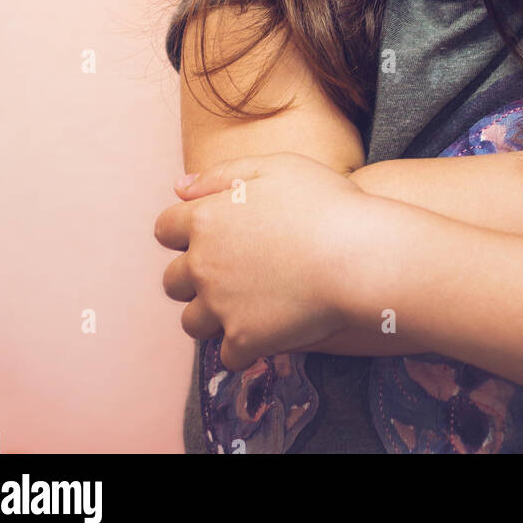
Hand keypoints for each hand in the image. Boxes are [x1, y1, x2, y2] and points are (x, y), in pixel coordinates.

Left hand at [154, 152, 372, 370]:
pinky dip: (243, 347)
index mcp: (206, 219)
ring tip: (242, 307)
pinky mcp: (245, 338)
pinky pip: (228, 355)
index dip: (182, 232)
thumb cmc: (322, 203)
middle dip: (193, 278)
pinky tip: (266, 332)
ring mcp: (222, 305)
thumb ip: (221, 175)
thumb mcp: (273, 168)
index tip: (207, 235)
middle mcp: (204, 265)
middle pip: (173, 281)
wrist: (358, 256)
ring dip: (211, 316)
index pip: (165, 229)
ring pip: (193, 322)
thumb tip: (178, 188)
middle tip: (229, 273)